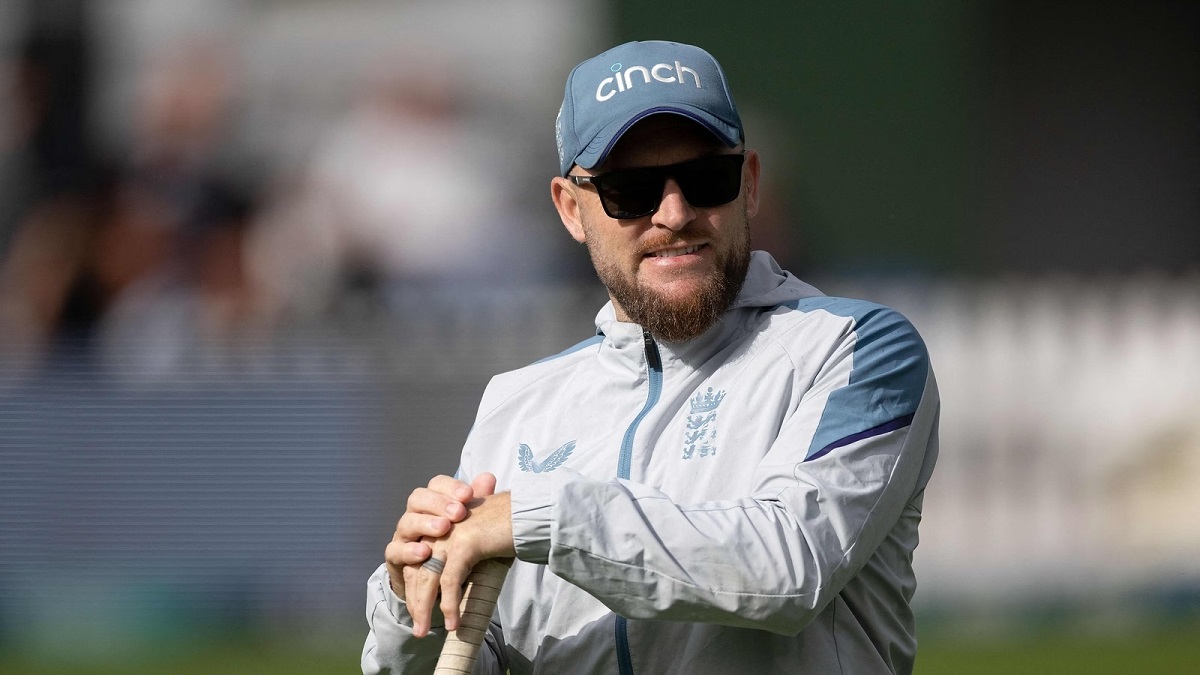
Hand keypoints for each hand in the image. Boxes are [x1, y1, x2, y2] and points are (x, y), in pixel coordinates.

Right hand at [384, 473, 495, 601]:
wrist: (434, 582)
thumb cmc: (456, 548)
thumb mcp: (470, 526)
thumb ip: (477, 503)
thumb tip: (489, 478)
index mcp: (433, 503)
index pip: (436, 485)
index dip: (451, 487)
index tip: (469, 494)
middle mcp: (416, 515)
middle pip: (418, 498)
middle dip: (439, 503)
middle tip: (459, 512)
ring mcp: (403, 536)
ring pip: (407, 522)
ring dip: (425, 524)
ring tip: (444, 529)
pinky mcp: (395, 558)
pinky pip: (395, 551)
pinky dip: (409, 551)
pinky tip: (425, 552)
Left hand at [405, 490, 515, 636]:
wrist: (530, 511)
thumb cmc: (509, 526)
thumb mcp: (477, 540)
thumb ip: (464, 556)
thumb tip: (459, 586)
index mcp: (440, 526)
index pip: (416, 562)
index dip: (413, 588)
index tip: (417, 611)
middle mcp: (440, 529)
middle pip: (416, 571)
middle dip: (415, 603)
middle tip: (418, 630)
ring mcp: (450, 535)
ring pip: (428, 578)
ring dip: (424, 609)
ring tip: (422, 632)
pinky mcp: (464, 544)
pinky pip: (450, 581)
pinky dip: (449, 605)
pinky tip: (452, 623)